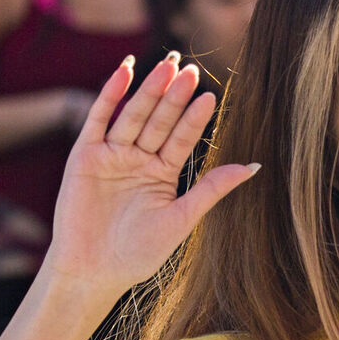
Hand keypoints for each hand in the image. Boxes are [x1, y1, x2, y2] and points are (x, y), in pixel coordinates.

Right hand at [46, 55, 253, 298]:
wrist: (92, 273)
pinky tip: (126, 71)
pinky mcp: (84, 155)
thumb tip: (253, 167)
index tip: (211, 97)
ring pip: (133, 115)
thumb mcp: (181, 219)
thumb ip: (212, 189)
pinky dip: (111, 94)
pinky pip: (99, 118)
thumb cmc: (138, 254)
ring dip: (149, 90)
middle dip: (174, 97)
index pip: (181, 139)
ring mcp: (111, 155)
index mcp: (162, 174)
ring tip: (167, 66)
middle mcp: (138, 160)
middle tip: (192, 71)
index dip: (194, 119)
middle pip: (159, 121)